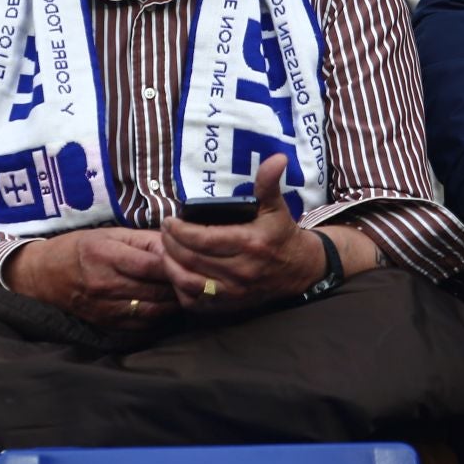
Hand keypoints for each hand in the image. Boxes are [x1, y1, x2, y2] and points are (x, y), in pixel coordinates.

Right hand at [4, 227, 176, 329]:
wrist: (42, 275)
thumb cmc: (79, 248)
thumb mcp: (109, 233)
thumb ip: (143, 240)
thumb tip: (176, 244)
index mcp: (107, 254)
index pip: (153, 264)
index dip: (176, 264)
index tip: (192, 261)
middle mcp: (105, 283)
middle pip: (156, 289)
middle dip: (180, 285)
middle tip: (196, 279)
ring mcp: (105, 306)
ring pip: (153, 310)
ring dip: (173, 304)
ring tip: (186, 294)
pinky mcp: (105, 322)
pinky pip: (141, 325)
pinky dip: (159, 318)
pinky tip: (167, 307)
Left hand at [160, 154, 320, 311]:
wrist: (300, 270)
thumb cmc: (282, 235)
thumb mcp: (276, 207)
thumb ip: (268, 183)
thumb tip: (276, 158)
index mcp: (249, 243)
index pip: (203, 239)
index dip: (180, 230)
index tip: (169, 220)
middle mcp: (240, 270)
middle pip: (192, 259)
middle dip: (170, 244)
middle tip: (163, 231)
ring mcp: (234, 291)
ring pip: (190, 282)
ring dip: (171, 267)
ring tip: (164, 250)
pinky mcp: (230, 305)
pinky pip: (197, 302)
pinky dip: (181, 289)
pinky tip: (176, 272)